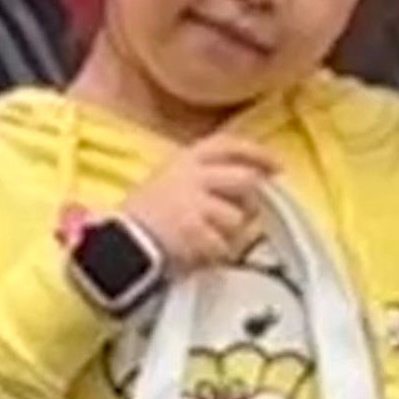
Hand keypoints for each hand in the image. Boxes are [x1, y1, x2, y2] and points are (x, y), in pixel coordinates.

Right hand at [116, 133, 282, 280]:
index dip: (257, 153)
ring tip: (212, 239)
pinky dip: (218, 253)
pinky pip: (224, 245)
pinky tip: (203, 253)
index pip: (229, 145)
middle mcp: (191, 176)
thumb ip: (205, 174)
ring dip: (233, 234)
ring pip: (238, 217)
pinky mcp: (193, 231)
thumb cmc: (146, 214)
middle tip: (247, 215)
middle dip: (252, 201)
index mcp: (185, 159)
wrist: (122, 242)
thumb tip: (251, 181)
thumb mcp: (170, 179)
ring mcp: (192, 203)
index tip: (276, 166)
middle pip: (246, 181)